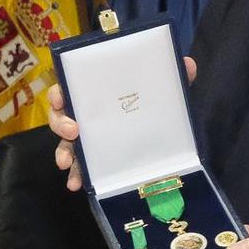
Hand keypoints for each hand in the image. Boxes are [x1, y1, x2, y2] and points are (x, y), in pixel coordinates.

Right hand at [46, 56, 196, 191]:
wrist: (163, 132)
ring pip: (65, 143)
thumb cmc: (153, 103)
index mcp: (98, 94)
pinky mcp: (95, 159)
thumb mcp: (164, 89)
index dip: (60, 92)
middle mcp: (87, 115)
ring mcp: (88, 139)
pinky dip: (75, 175)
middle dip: (61, 122)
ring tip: (67, 163)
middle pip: (61, 115)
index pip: (70, 87)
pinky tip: (76, 184)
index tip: (61, 98)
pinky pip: (80, 167)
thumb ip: (173, 77)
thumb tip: (189, 64)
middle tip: (74, 130)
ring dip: (63, 152)